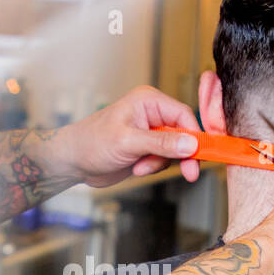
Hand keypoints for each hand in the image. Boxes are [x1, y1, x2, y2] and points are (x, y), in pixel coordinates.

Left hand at [49, 86, 202, 186]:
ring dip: (161, 163)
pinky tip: (136, 168)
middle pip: (184, 134)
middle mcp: (152, 114)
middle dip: (182, 154)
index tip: (200, 155)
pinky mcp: (147, 149)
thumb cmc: (91, 143)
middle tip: (189, 173)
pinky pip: (164, 160)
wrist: (73, 161)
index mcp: (149, 101)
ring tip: (140, 166)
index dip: (195, 136)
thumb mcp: (128, 142)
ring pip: (175, 150)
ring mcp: (150, 132)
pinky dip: (153, 167)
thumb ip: (161, 143)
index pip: (184, 115)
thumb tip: (190, 144)